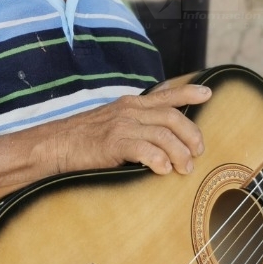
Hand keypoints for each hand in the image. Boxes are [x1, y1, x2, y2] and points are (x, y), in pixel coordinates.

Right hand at [47, 83, 210, 175]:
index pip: (166, 95)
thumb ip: (134, 123)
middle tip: (197, 153)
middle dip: (191, 134)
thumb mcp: (111, 122)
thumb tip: (158, 134)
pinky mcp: (113, 143)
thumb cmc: (83, 139)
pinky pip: (145, 150)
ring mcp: (121, 126)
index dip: (189, 93)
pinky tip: (162, 170)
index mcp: (130, 104)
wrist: (54, 145)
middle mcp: (129, 110)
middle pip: (172, 117)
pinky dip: (159, 160)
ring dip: (180, 153)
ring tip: (184, 169)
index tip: (208, 94)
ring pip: (164, 135)